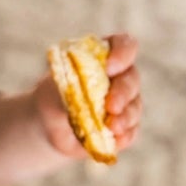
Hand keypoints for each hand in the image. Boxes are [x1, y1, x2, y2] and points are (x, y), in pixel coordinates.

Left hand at [33, 32, 142, 157]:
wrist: (50, 126)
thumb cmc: (54, 97)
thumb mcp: (53, 89)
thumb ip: (68, 88)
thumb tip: (82, 96)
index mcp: (105, 57)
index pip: (124, 45)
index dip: (122, 53)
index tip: (110, 66)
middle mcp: (120, 77)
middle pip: (132, 79)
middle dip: (123, 92)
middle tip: (111, 105)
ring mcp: (126, 103)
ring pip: (134, 107)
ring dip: (126, 117)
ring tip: (112, 127)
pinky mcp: (124, 127)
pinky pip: (131, 131)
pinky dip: (124, 136)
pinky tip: (115, 139)